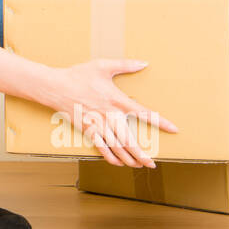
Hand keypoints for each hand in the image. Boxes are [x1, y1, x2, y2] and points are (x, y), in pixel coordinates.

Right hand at [44, 59, 178, 168]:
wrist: (55, 87)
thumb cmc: (78, 75)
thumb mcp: (102, 65)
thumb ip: (125, 65)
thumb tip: (144, 63)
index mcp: (116, 100)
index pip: (143, 113)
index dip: (160, 122)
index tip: (173, 129)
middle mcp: (109, 115)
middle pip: (129, 140)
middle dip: (142, 154)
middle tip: (152, 164)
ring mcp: (97, 124)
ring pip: (117, 147)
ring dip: (129, 158)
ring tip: (139, 166)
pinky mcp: (87, 130)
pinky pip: (101, 147)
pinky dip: (111, 157)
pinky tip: (118, 163)